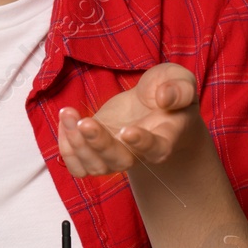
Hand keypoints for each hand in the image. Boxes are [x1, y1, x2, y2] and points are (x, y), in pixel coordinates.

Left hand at [57, 62, 201, 176]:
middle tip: (85, 122)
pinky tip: (66, 119)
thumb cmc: (169, 92)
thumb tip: (164, 98)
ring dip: (76, 143)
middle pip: (119, 161)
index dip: (142, 143)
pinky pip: (78, 165)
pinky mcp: (96, 152)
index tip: (127, 130)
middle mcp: (139, 153)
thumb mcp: (181, 81)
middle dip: (99, 144)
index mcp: (165, 137)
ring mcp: (115, 155)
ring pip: (94, 166)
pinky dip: (66, 147)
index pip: (156, 149)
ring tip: (68, 113)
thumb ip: (180, 88)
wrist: (154, 106)